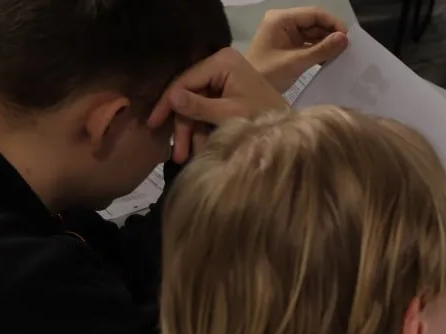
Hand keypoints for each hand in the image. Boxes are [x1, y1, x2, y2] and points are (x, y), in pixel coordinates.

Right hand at [148, 48, 288, 163]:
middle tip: (178, 154)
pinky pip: (209, 110)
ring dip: (192, 133)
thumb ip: (199, 107)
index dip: (168, 104)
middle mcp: (221, 64)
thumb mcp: (228, 115)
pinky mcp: (230, 93)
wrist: (293, 131)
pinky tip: (199, 149)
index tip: (152, 124)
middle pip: (190, 95)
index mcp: (222, 61)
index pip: (185, 81)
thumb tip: (171, 98)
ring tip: (186, 158)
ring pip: (198, 106)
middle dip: (184, 126)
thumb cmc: (264, 119)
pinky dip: (204, 130)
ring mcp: (225, 79)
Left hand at [246, 6, 348, 91]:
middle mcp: (284, 22)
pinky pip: (309, 44)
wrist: (248, 92)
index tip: (349, 39)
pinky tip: (332, 59)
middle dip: (331, 34)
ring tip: (344, 55)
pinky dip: (320, 51)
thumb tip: (345, 39)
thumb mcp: (296, 62)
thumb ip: (321, 50)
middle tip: (349, 49)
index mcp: (281, 19)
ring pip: (314, 34)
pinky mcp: (289, 47)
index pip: (314, 13)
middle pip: (315, 22)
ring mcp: (286, 34)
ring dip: (327, 43)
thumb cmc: (268, 75)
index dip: (333, 23)